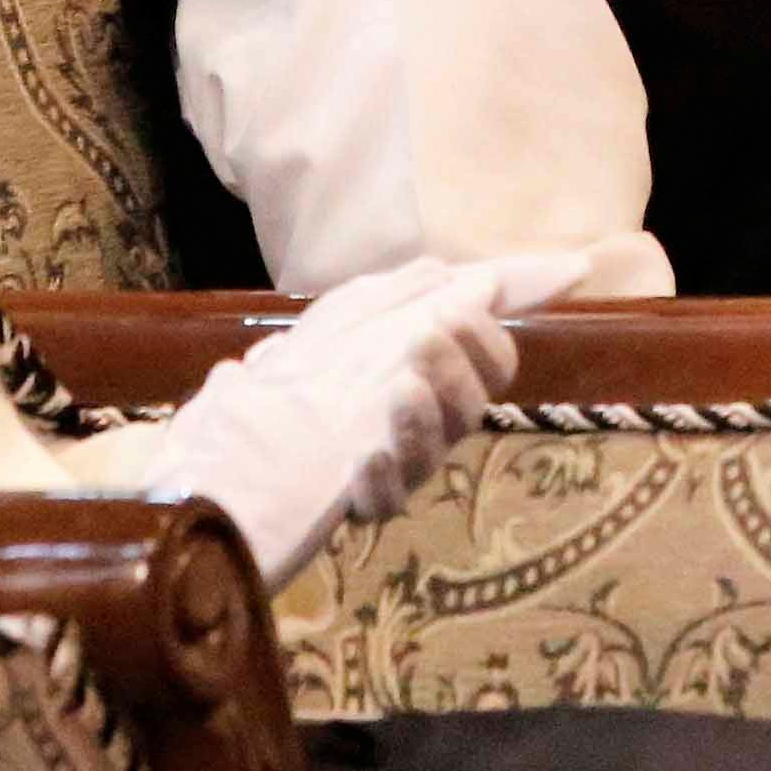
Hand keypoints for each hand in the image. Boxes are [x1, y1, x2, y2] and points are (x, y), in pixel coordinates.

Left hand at [138, 247, 585, 579]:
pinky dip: (382, 477)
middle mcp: (418, 430)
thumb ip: (432, 287)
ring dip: (425, 420)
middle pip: (472, 410)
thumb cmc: (299, 368)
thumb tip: (554, 264)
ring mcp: (386, 471)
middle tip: (422, 340)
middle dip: (458, 372)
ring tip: (398, 388)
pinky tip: (365, 454)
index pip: (490, 368)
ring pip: (435, 456)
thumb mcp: (360, 310)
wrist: (216, 438)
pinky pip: (386, 502)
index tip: (456, 315)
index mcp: (430, 383)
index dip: (486, 342)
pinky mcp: (348, 506)